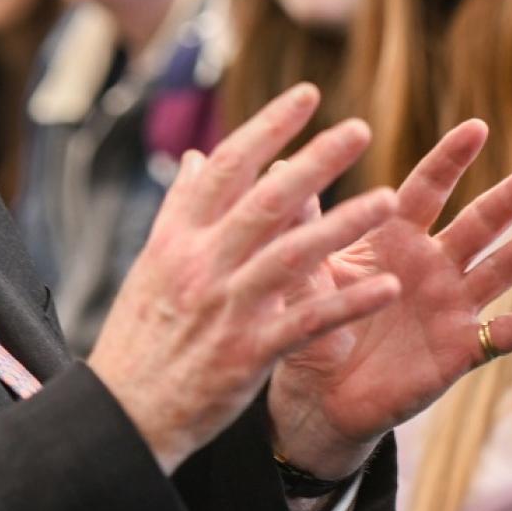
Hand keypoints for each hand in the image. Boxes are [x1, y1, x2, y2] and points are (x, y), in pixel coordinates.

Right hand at [87, 86, 402, 472]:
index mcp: (178, 238)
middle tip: (359, 129)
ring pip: (291, 255)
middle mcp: (201, 265)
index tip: (308, 95)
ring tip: (388, 199)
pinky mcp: (247, 353)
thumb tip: (196, 157)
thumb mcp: (151, 265)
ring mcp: (226, 308)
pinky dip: (348, 303)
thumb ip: (180, 209)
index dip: (269, 128)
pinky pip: (307, 321)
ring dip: (343, 225)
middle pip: (265, 200)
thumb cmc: (141, 337)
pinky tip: (387, 288)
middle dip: (315, 161)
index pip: (227, 167)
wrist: (122, 415)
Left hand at [267, 120, 511, 477]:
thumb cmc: (312, 326)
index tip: (476, 128)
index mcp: (395, 238)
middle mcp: (432, 265)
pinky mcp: (459, 350)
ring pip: (498, 271)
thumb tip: (280, 166)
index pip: (427, 190)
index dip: (451, 160)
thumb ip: (302, 227)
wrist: (319, 398)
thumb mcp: (303, 274)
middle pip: (479, 222)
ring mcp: (451, 306)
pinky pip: (499, 335)